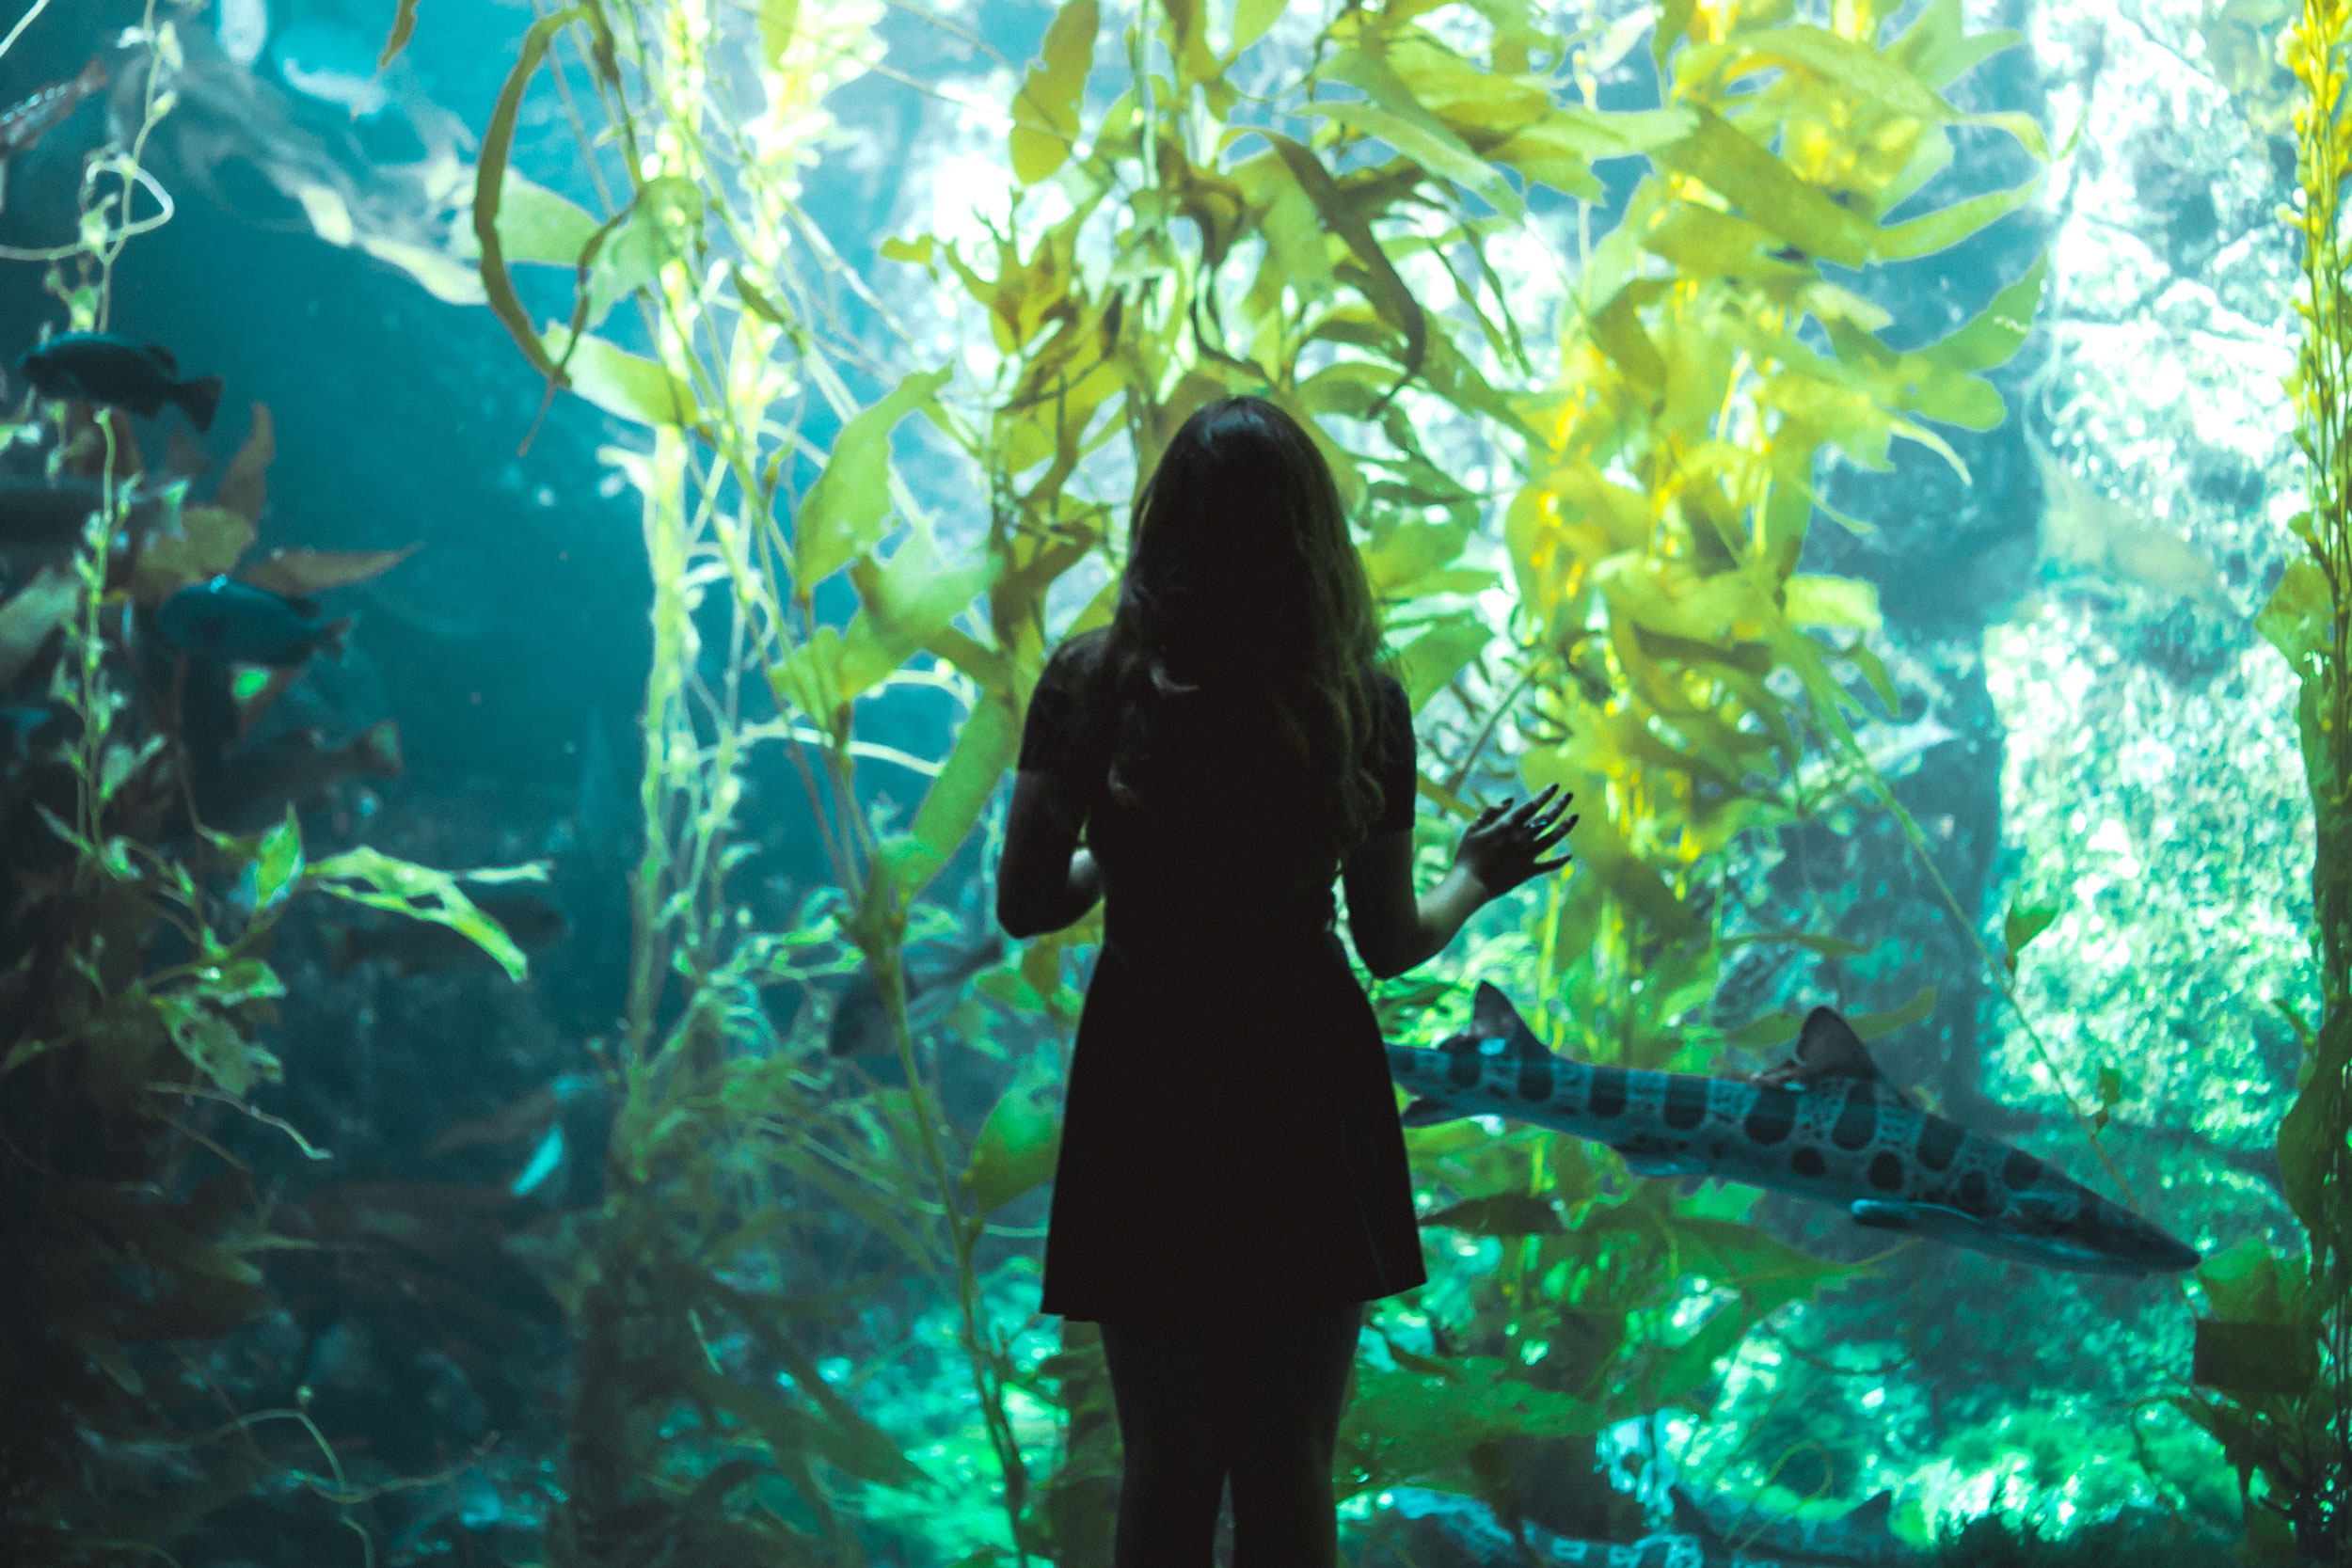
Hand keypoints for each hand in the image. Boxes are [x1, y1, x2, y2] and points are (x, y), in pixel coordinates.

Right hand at [1454, 783, 1576, 900]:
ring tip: (1575, 817)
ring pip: (1552, 838)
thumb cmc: (1468, 855)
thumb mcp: (1474, 828)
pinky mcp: (1528, 871)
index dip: (1544, 795)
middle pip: (1546, 819)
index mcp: (1507, 826)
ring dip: (1566, 826)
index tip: (1555, 786)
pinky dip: (1560, 861)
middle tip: (1570, 795)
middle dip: (1559, 805)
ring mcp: (1527, 855)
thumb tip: (1511, 800)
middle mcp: (1521, 838)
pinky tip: (1569, 856)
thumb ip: (1491, 812)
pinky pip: (1548, 865)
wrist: (1470, 884)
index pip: (1532, 806)